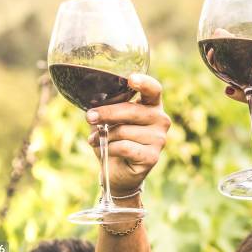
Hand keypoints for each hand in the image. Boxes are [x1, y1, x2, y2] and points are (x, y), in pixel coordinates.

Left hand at [86, 74, 170, 195]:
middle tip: (89, 117)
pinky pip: (124, 147)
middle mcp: (161, 119)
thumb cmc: (114, 140)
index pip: (153, 89)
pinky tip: (104, 150)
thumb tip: (94, 101)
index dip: (143, 83)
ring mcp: (159, 139)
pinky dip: (108, 148)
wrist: (118, 173)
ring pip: (124, 131)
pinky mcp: (152, 157)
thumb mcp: (109, 120)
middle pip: (132, 110)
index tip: (130, 79)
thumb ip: (107, 108)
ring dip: (104, 136)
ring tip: (95, 140)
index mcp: (152, 105)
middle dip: (107, 113)